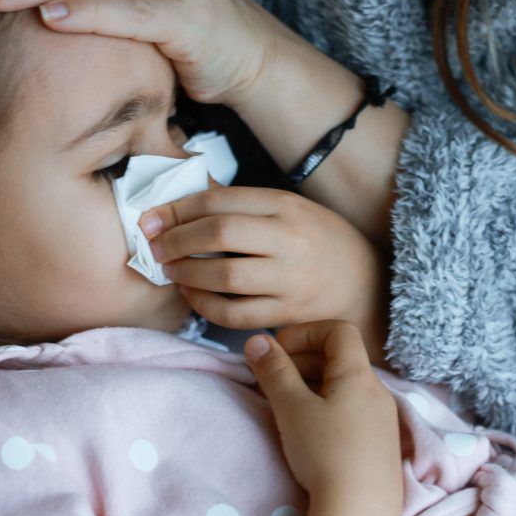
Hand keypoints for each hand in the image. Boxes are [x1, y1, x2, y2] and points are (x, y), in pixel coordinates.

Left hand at [140, 186, 389, 358]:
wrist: (364, 283)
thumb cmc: (318, 240)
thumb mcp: (288, 208)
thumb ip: (241, 205)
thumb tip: (182, 201)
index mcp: (284, 206)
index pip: (219, 200)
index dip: (176, 209)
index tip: (151, 218)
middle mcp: (288, 239)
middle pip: (219, 233)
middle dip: (176, 240)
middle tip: (155, 246)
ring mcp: (289, 279)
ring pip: (224, 276)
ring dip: (186, 273)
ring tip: (170, 270)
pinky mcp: (288, 313)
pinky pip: (235, 314)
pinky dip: (205, 306)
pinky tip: (193, 295)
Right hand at [243, 322, 402, 515]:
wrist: (361, 513)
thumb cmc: (325, 453)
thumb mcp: (291, 408)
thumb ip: (273, 372)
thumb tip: (256, 342)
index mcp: (359, 375)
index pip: (338, 330)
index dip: (306, 332)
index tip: (279, 350)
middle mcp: (378, 392)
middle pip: (343, 357)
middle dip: (305, 359)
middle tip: (275, 378)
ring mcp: (384, 421)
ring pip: (347, 387)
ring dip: (315, 385)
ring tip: (288, 406)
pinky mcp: (382, 447)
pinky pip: (354, 412)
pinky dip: (329, 408)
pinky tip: (312, 433)